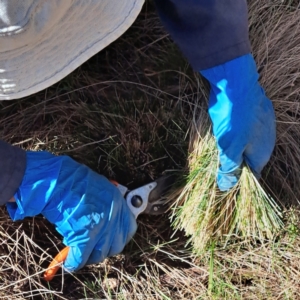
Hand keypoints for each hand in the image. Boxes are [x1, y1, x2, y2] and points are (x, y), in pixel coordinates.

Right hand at [6, 151, 136, 271]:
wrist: (60, 181)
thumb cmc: (76, 180)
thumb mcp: (101, 187)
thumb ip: (107, 204)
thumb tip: (106, 216)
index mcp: (118, 204)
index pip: (130, 228)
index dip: (121, 236)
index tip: (114, 239)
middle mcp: (113, 217)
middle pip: (117, 245)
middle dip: (105, 249)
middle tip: (94, 247)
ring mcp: (101, 229)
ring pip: (101, 254)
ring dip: (91, 257)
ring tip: (82, 253)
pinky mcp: (85, 237)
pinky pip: (81, 258)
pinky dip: (74, 262)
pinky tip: (69, 262)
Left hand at [200, 54, 275, 190]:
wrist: (236, 85)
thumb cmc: (233, 119)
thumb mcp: (228, 148)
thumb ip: (229, 167)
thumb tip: (226, 187)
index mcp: (261, 154)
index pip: (251, 174)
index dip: (238, 177)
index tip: (224, 175)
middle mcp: (266, 142)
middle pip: (249, 158)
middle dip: (234, 160)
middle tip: (218, 155)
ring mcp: (264, 126)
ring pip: (247, 142)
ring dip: (234, 144)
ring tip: (222, 138)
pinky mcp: (258, 113)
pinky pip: (247, 129)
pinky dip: (237, 131)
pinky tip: (227, 125)